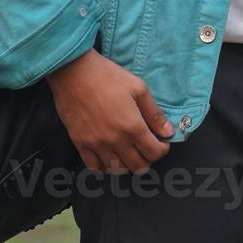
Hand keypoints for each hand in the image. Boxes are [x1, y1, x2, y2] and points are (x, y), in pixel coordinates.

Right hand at [45, 49, 172, 174]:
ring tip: (128, 151)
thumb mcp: (138, 88)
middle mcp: (116, 141)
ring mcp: (97, 145)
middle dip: (148, 158)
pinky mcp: (80, 144)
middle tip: (146, 146)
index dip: (162, 149)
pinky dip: (105, 166)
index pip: (154, 153)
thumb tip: (168, 132)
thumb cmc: (108, 76)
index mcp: (133, 126)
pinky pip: (95, 167)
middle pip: (138, 166)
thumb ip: (154, 113)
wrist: (74, 72)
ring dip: (127, 163)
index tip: (161, 141)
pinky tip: (109, 155)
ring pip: (118, 170)